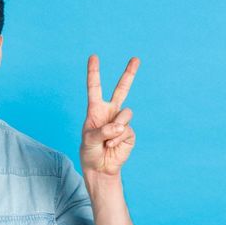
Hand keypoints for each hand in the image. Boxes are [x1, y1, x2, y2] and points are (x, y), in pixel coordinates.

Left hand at [80, 55, 139, 175]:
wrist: (100, 168)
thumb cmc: (90, 151)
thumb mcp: (89, 140)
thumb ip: (102, 131)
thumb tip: (120, 125)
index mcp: (96, 109)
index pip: (95, 88)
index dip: (94, 72)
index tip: (94, 57)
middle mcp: (110, 111)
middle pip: (122, 89)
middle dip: (129, 74)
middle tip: (136, 59)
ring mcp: (121, 121)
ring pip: (125, 114)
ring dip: (115, 129)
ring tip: (107, 141)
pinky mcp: (129, 132)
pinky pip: (126, 130)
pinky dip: (118, 139)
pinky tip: (112, 146)